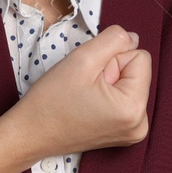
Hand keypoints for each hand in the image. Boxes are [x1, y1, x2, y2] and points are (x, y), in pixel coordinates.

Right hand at [3, 25, 150, 166]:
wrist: (30, 134)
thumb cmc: (51, 101)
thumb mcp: (83, 58)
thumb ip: (115, 40)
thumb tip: (134, 38)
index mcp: (135, 108)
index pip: (140, 57)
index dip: (112, 60)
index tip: (90, 78)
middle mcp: (140, 123)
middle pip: (136, 71)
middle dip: (110, 72)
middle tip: (85, 88)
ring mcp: (133, 131)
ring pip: (129, 82)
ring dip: (108, 82)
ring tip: (85, 97)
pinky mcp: (124, 133)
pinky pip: (124, 97)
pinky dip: (107, 95)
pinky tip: (88, 105)